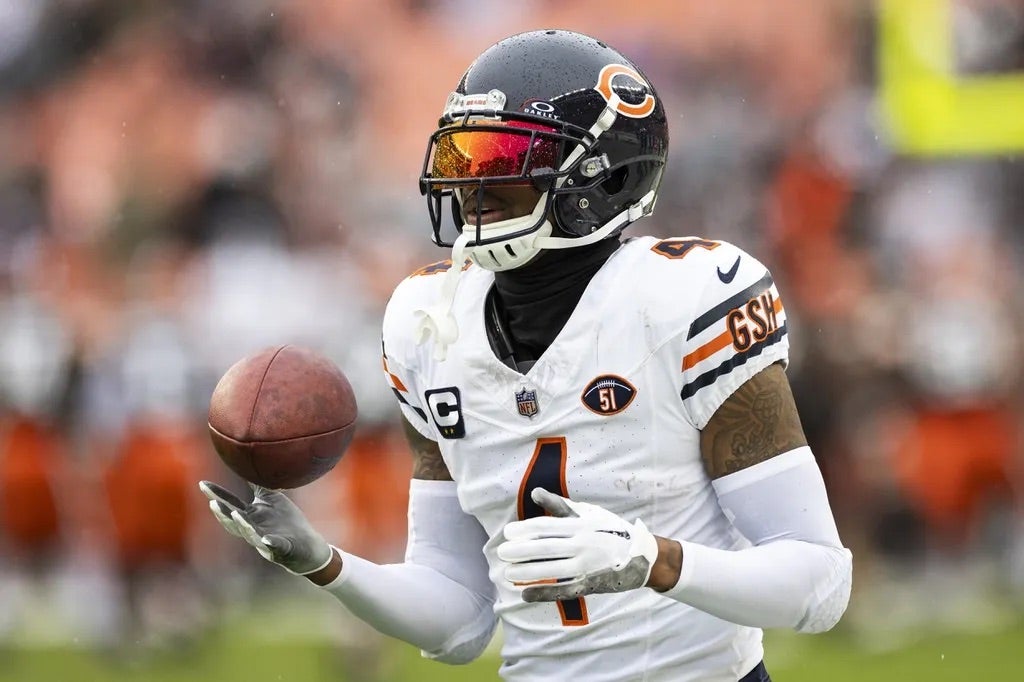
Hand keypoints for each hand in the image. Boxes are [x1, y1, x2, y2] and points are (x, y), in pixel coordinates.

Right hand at [199, 481, 332, 575]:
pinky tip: (267, 539)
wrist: (305, 544)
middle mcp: (253, 529)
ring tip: (235, 515)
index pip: (230, 504)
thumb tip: (248, 465)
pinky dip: (270, 543)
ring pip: (250, 534)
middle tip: (212, 503)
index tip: (203, 484)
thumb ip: (259, 486)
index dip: (217, 495)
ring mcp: (265, 540)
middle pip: (234, 522)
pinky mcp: (280, 548)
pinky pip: (274, 546)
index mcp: (251, 516)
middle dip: (223, 513)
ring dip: (242, 525)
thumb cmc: (286, 521)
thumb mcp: (272, 499)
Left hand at [497, 488, 658, 601]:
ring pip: (552, 568)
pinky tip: (526, 594)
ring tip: (508, 572)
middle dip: (521, 551)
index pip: (547, 526)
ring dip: (528, 571)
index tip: (507, 533)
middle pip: (545, 547)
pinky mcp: (590, 584)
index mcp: (581, 524)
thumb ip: (561, 505)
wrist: (644, 556)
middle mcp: (582, 544)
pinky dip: (544, 592)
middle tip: (502, 552)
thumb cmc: (612, 530)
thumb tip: (535, 492)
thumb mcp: (590, 513)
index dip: (525, 530)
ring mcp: (587, 565)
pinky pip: (563, 589)